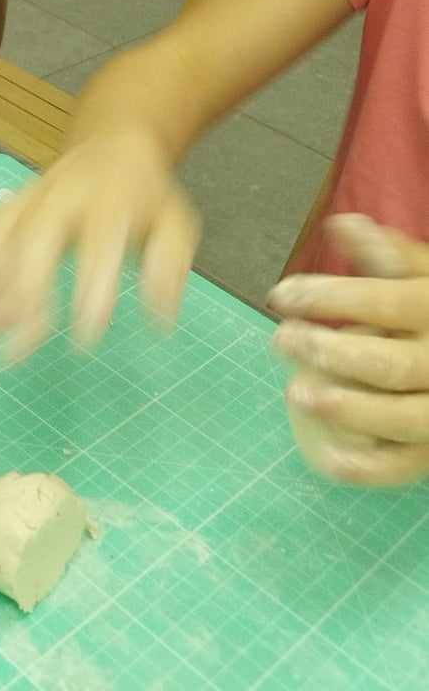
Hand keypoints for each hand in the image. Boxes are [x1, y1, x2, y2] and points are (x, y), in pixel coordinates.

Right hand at [0, 129, 199, 359]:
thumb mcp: (176, 224)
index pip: (98, 244)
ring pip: (2, 235)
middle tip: (21, 347)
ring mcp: (32, 197)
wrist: (113, 145)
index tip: (85, 339)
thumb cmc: (146, 197)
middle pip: (37, 238)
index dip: (91, 289)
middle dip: (25, 292)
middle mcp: (65, 195)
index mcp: (110, 200)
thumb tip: (160, 320)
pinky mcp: (12, 202)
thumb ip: (168, 268)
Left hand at [269, 218, 428, 487]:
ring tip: (296, 393)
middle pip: (391, 363)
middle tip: (281, 339)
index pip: (386, 302)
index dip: (330, 298)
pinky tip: (327, 459)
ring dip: (349, 409)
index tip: (279, 295)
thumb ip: (386, 253)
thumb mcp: (423, 276)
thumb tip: (341, 224)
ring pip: (404, 419)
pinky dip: (368, 468)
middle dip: (331, 353)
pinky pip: (406, 466)